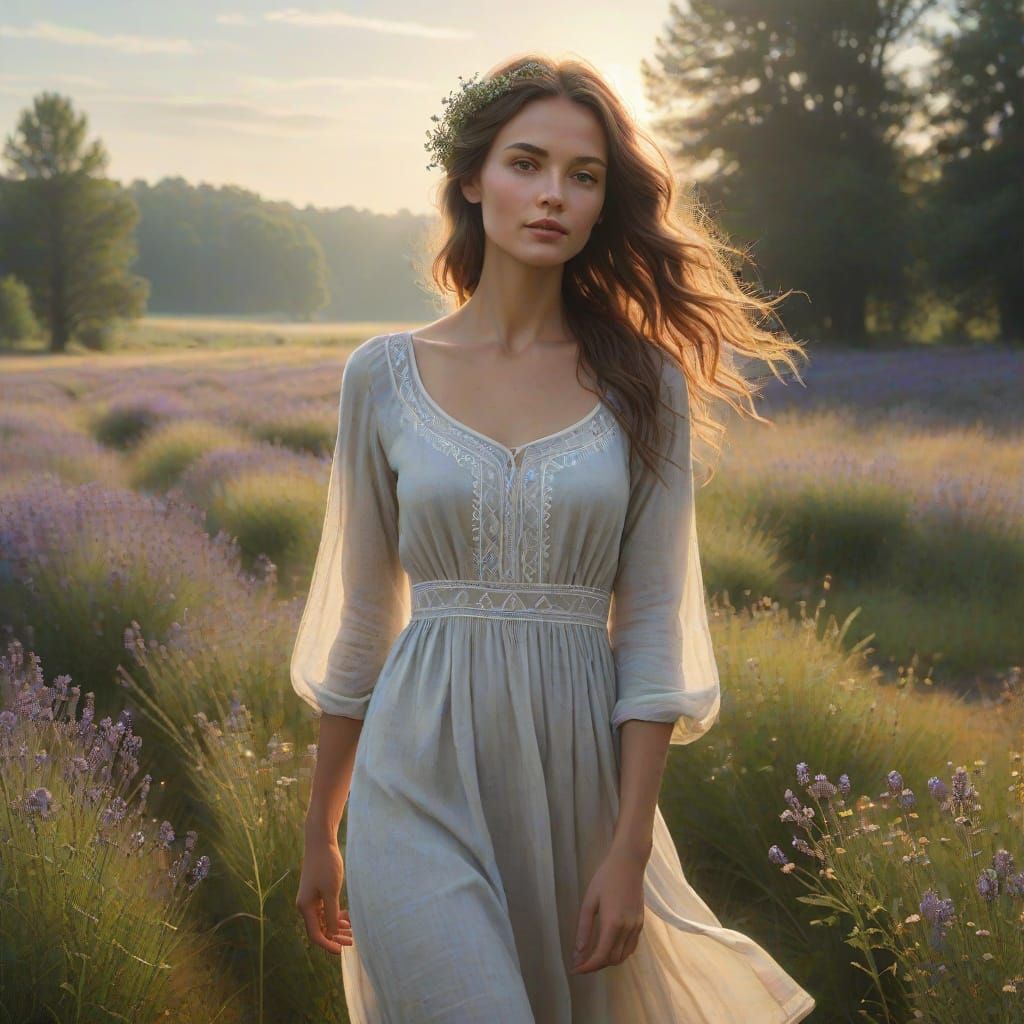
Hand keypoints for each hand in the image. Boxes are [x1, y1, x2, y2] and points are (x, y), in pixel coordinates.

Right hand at [295, 835, 352, 955]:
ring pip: (324, 919)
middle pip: (320, 929)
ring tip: (353, 931)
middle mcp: (306, 905)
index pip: (316, 934)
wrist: (321, 842)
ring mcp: (311, 898)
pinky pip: (326, 910)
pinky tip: (347, 918)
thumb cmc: (326, 865)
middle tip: (352, 941)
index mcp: (305, 907)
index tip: (342, 951)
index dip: (328, 945)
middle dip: (335, 936)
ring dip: (337, 926)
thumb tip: (333, 933)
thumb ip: (332, 913)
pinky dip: (336, 915)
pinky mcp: (317, 891)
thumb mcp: (331, 891)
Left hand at [570, 847, 646, 973]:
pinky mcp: (641, 923)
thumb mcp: (589, 901)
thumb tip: (578, 952)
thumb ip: (584, 928)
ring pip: (624, 956)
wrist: (629, 863)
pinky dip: (620, 953)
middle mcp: (628, 929)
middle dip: (596, 965)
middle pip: (612, 959)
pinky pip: (631, 947)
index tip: (575, 969)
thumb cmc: (605, 878)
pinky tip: (609, 947)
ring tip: (592, 956)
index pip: (601, 956)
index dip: (587, 967)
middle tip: (581, 962)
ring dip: (608, 961)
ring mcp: (637, 927)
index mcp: (613, 923)